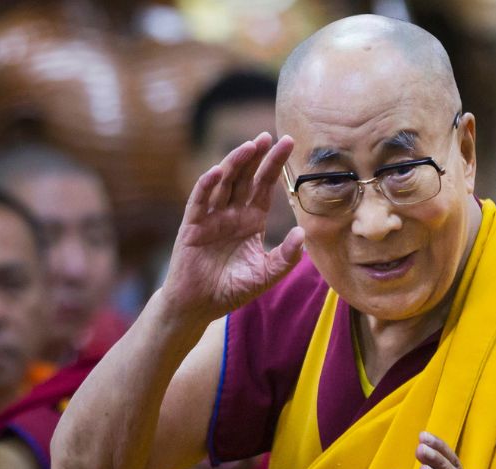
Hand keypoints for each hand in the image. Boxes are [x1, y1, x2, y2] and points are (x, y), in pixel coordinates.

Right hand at [161, 132, 304, 325]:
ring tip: (249, 146)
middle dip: (257, 156)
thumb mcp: (266, 275)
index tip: (288, 143)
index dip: (275, 165)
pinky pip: (199, 202)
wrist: (198, 306)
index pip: (264, 186)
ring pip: (223, 183)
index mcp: (251, 220)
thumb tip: (303, 233)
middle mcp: (232, 213)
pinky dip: (206, 186)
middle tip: (269, 135)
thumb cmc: (231, 289)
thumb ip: (286, 257)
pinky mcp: (191, 226)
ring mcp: (210, 217)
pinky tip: (216, 172)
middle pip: (245, 177)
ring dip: (235, 163)